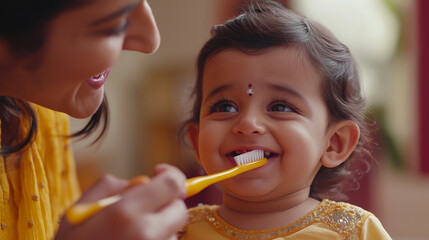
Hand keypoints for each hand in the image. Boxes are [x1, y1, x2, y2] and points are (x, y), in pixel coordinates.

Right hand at [55, 164, 187, 239]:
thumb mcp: (80, 210)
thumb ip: (112, 187)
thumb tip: (144, 181)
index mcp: (125, 212)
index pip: (172, 184)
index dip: (170, 175)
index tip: (159, 173)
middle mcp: (146, 233)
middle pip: (179, 210)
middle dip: (167, 204)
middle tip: (146, 208)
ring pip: (174, 233)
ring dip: (161, 229)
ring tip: (131, 236)